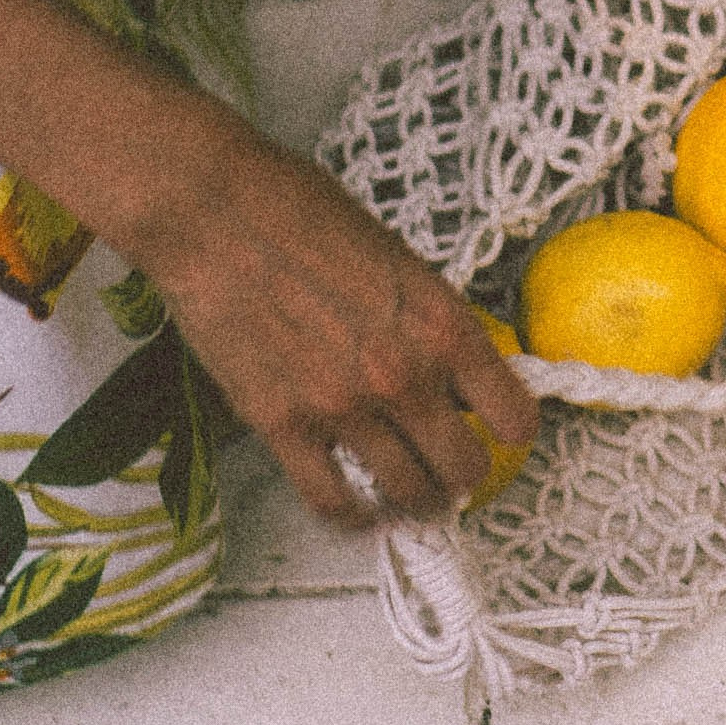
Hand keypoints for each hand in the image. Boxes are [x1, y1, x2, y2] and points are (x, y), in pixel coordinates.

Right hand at [127, 118, 539, 522]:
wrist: (211, 208)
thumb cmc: (300, 210)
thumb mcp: (398, 257)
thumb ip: (429, 318)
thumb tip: (455, 367)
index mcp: (443, 325)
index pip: (514, 416)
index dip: (511, 429)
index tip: (499, 430)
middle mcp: (404, 375)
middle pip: (464, 469)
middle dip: (465, 474)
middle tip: (454, 469)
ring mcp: (342, 406)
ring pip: (407, 495)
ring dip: (417, 501)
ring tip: (412, 495)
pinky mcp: (281, 425)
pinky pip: (332, 501)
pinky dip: (354, 515)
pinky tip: (360, 508)